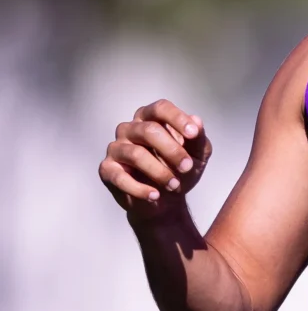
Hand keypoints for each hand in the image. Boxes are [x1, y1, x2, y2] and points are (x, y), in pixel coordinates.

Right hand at [99, 99, 211, 218]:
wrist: (167, 201)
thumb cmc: (180, 170)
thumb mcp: (197, 155)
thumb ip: (198, 139)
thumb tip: (197, 121)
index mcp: (151, 118)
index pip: (160, 108)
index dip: (177, 119)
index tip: (193, 134)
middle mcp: (130, 128)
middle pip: (148, 130)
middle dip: (172, 150)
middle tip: (187, 167)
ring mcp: (116, 148)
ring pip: (136, 154)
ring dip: (159, 172)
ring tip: (175, 186)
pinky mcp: (107, 169)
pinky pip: (120, 177)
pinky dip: (140, 189)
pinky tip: (155, 196)